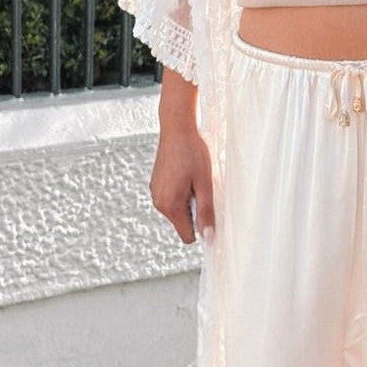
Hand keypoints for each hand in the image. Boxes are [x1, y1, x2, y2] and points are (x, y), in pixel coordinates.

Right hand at [150, 121, 215, 245]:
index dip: (202, 228)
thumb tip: (209, 237)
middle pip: (183, 222)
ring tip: (194, 179)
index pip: (187, 235)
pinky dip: (183, 192)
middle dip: (196, 210)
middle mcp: (158, 202)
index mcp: (169, 205)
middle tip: (202, 187)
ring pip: (178, 210)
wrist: (176, 129)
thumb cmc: (192, 153)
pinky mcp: (157, 185)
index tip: (211, 212)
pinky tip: (187, 174)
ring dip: (190, 200)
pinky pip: (173, 198)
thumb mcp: (205, 184)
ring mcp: (156, 193)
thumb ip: (206, 212)